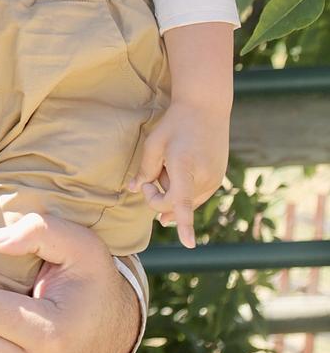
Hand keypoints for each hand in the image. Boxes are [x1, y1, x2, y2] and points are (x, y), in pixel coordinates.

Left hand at [127, 100, 228, 247]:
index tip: (189, 244)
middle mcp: (204, 176)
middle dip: (157, 196)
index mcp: (184, 166)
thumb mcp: (154, 143)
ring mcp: (215, 179)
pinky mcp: (219, 179)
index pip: (182, 201)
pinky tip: (180, 169)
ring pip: (186, 202)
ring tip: (171, 165)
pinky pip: (196, 195)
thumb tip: (132, 189)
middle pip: (174, 204)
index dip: (184, 224)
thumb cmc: (176, 123)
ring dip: (172, 192)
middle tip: (150, 175)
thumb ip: (144, 169)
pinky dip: (184, 190)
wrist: (206, 108)